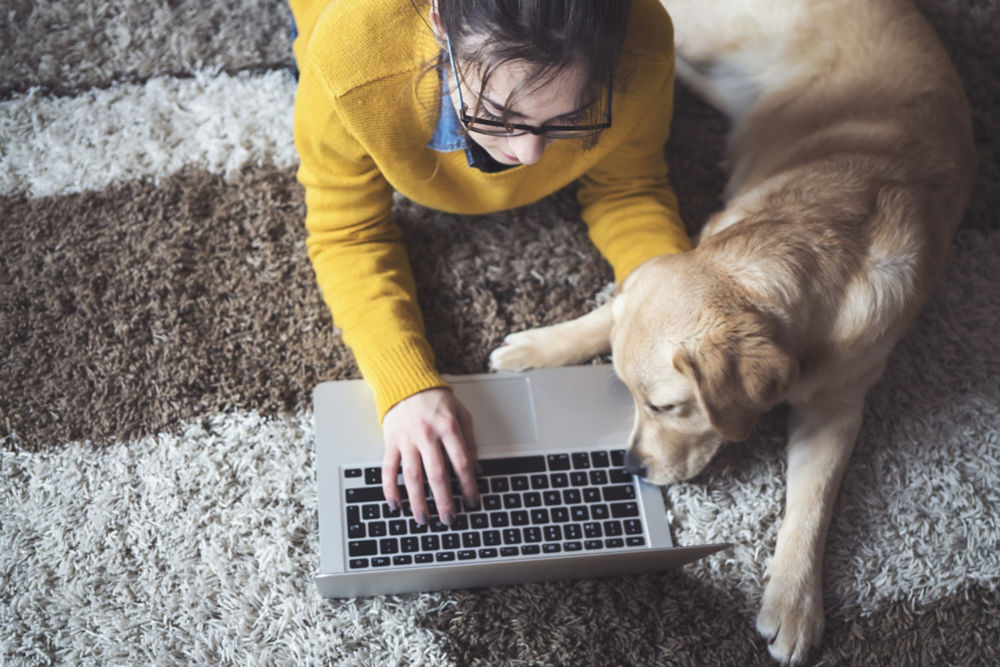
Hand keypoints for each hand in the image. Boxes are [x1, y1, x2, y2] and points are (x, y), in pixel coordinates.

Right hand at [381, 388, 479, 525]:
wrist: (406, 382)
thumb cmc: (436, 399)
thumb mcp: (462, 414)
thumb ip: (470, 442)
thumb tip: (477, 470)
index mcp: (448, 428)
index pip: (461, 463)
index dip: (468, 486)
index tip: (472, 502)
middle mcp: (427, 435)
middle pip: (437, 475)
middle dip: (444, 501)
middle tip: (449, 519)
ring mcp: (407, 439)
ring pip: (412, 476)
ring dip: (418, 501)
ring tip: (423, 519)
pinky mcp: (391, 442)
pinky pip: (388, 469)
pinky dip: (390, 488)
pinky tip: (395, 504)